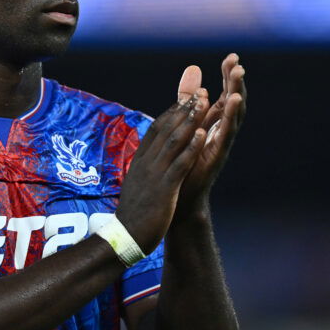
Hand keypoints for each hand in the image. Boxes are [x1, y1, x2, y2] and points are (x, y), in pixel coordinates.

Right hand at [116, 93, 209, 253]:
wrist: (124, 238)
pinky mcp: (164, 188)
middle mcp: (146, 162)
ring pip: (174, 140)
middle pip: (166, 128)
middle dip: (185, 109)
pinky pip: (179, 163)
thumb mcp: (137, 184)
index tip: (186, 99)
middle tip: (200, 92)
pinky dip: (191, 147)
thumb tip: (148, 156)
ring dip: (190, 120)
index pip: (156, 129)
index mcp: (140, 160)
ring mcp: (154, 174)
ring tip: (204, 103)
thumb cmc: (133, 213)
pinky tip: (203, 134)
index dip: (172, 112)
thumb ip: (144, 167)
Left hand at [174, 53, 246, 219]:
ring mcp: (222, 143)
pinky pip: (226, 132)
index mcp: (213, 123)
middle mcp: (221, 131)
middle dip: (236, 81)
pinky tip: (231, 101)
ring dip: (236, 94)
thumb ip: (187, 98)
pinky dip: (230, 116)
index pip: (224, 94)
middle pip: (233, 101)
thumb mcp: (184, 122)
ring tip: (238, 76)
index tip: (231, 57)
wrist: (180, 198)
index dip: (228, 76)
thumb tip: (193, 69)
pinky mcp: (217, 154)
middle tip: (237, 62)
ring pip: (234, 115)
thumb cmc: (181, 161)